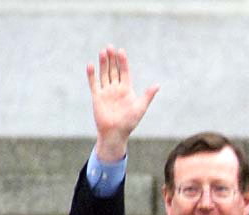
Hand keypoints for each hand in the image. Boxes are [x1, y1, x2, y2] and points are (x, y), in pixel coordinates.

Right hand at [86, 47, 158, 162]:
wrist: (116, 133)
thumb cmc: (130, 122)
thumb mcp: (140, 107)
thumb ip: (147, 95)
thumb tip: (157, 85)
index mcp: (127, 90)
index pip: (125, 72)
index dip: (123, 62)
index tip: (121, 51)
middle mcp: (116, 89)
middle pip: (113, 70)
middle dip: (112, 59)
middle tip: (110, 47)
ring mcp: (106, 92)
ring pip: (104, 74)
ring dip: (103, 63)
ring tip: (103, 52)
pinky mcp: (97, 97)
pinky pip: (94, 83)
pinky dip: (92, 75)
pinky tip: (91, 65)